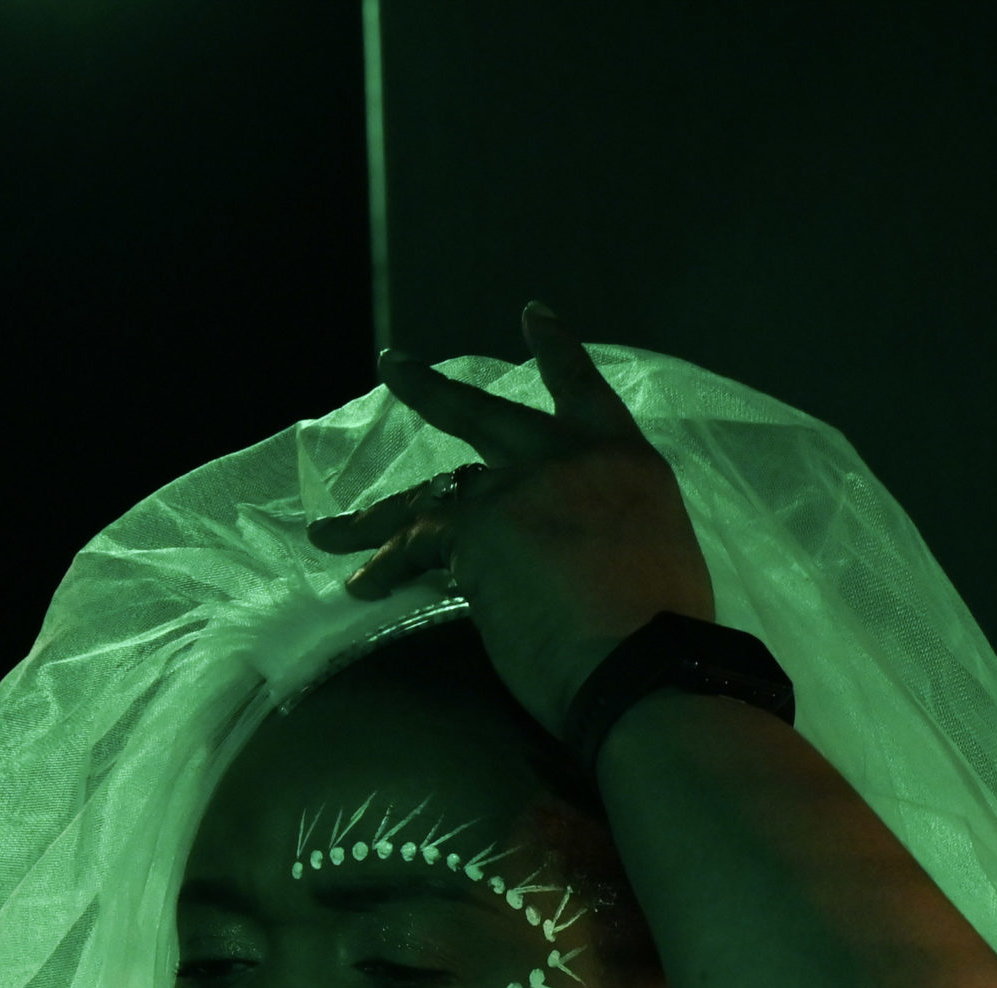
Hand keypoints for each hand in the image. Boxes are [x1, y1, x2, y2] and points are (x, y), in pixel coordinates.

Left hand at [305, 302, 715, 738]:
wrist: (647, 665)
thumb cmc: (666, 636)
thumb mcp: (658, 556)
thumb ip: (608, 534)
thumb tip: (576, 560)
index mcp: (625, 461)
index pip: (584, 389)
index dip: (557, 351)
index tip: (533, 314)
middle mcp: (566, 458)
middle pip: (483, 413)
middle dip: (429, 389)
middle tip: (393, 366)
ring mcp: (517, 489)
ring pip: (430, 493)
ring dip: (374, 519)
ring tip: (330, 530)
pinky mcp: (476, 532)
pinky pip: (416, 548)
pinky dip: (386, 569)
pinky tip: (361, 584)